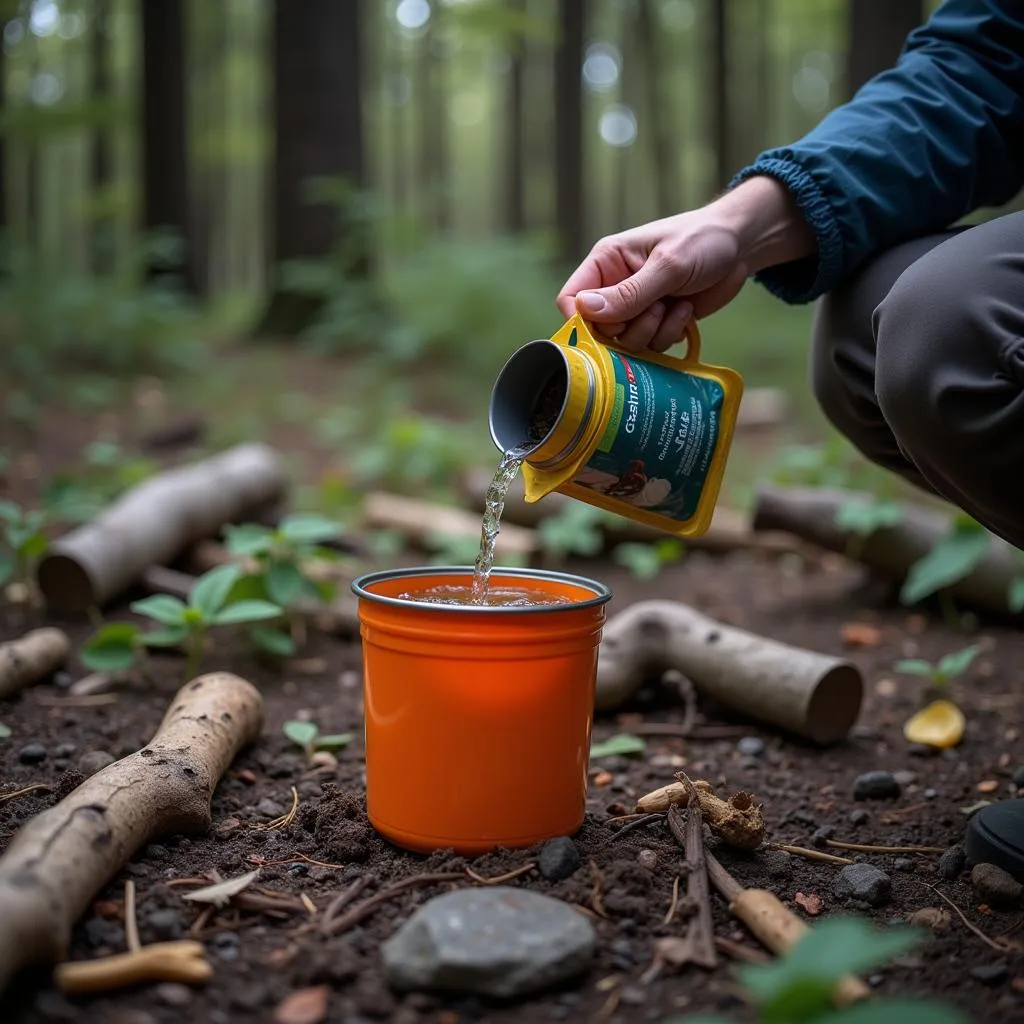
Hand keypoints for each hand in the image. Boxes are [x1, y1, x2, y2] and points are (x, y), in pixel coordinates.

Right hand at [556, 175, 815, 352]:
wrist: (741, 247)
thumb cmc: (702, 241)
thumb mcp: (668, 265)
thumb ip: (629, 293)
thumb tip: (585, 311)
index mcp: (606, 262)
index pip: (571, 299)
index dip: (582, 321)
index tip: (607, 328)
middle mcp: (615, 287)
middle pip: (599, 330)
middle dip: (629, 329)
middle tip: (655, 310)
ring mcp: (636, 307)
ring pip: (625, 343)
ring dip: (653, 332)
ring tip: (675, 307)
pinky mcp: (656, 322)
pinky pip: (650, 346)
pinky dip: (668, 335)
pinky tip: (685, 312)